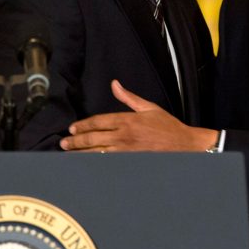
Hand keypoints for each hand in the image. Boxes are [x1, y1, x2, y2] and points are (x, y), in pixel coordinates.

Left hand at [60, 80, 217, 151]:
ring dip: (81, 154)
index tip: (73, 128)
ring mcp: (125, 152)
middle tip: (64, 143)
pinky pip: (107, 163)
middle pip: (93, 139)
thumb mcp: (149, 107)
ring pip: (97, 153)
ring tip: (69, 155)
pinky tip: (87, 164)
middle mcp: (123, 137)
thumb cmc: (168, 127)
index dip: (83, 125)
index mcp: (127, 120)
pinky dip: (95, 163)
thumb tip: (115, 84)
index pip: (98, 122)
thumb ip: (128, 97)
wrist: (184, 145)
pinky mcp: (129, 162)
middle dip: (76, 141)